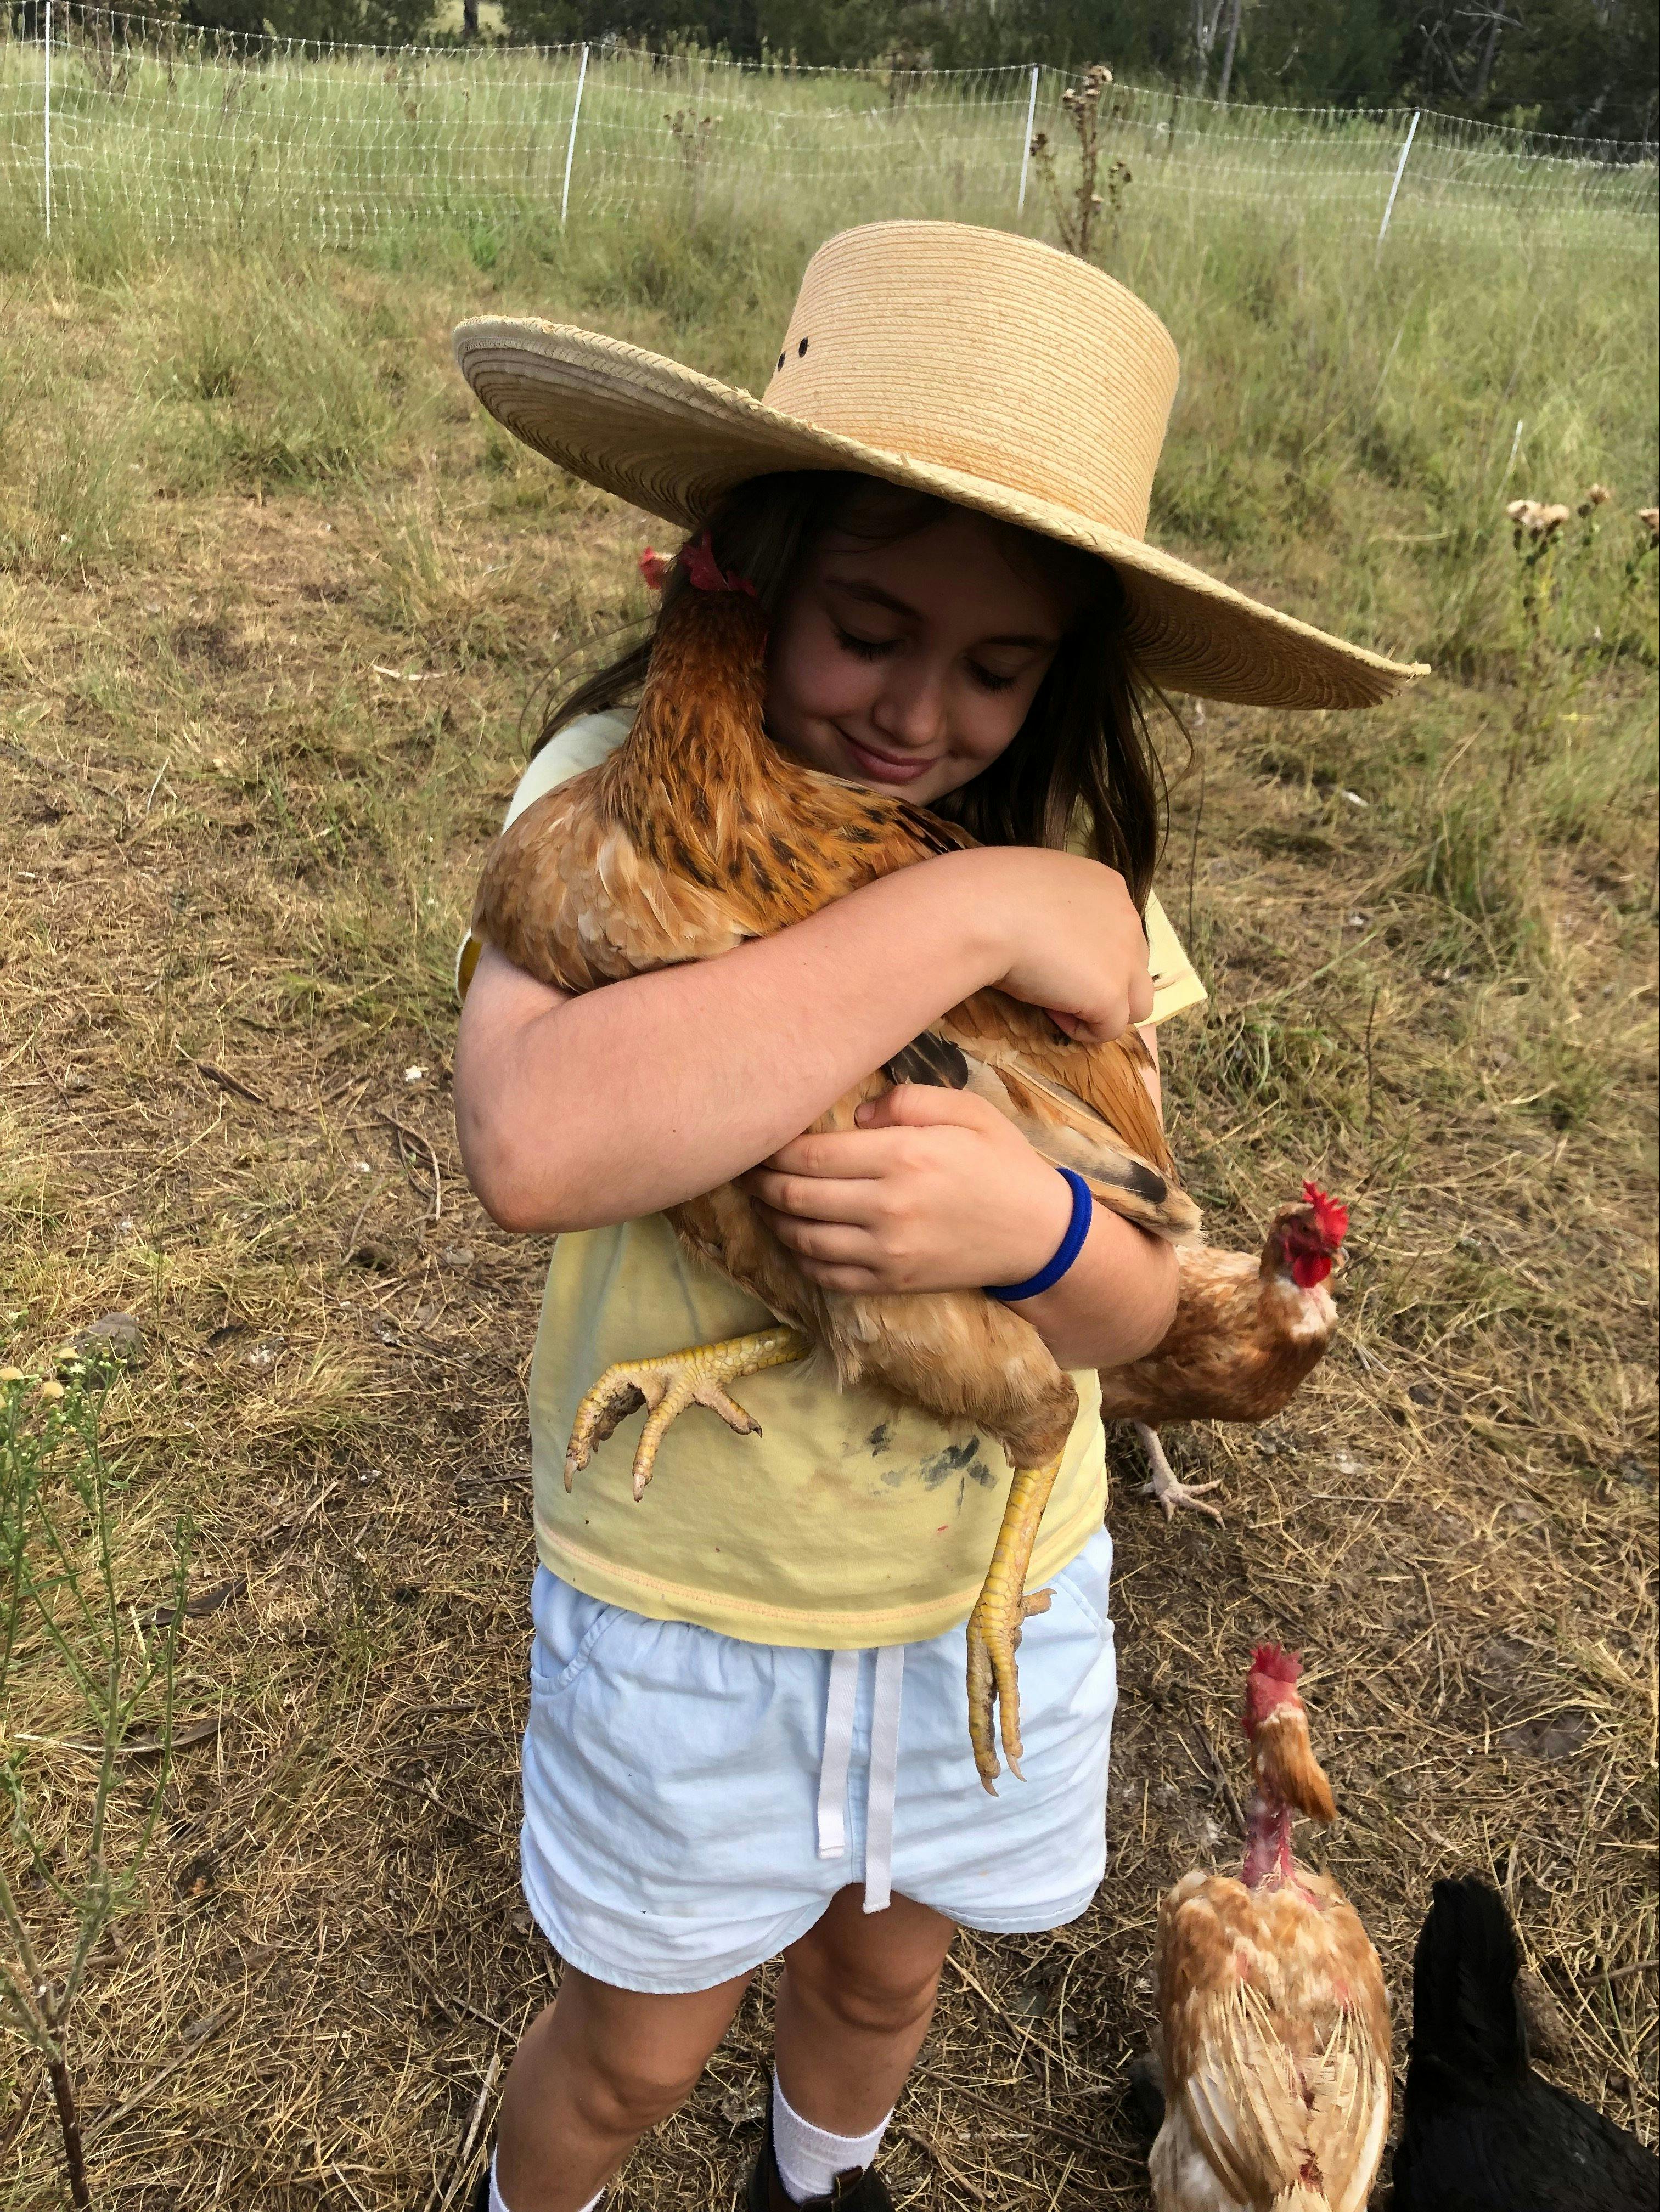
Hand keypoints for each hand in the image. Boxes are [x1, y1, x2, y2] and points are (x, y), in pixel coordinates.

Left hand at [739, 1084, 1073, 1295]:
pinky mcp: (892, 1282)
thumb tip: (854, 1118)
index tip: (760, 1137)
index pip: (810, 1154)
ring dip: (773, 1219)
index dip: (773, 1148)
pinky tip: (795, 1237)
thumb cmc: (1001, 1163)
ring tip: (765, 1200)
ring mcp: (887, 1251)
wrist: (1039, 1234)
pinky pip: (826, 1275)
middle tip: (747, 1167)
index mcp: (903, 1156)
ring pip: (802, 1238)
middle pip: (795, 1196)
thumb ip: (907, 1100)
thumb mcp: (967, 1110)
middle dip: (761, 1182)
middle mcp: (888, 1206)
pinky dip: (800, 1257)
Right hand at [948, 847, 1153, 1043]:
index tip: (1050, 954)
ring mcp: (1124, 959)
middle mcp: (1128, 920)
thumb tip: (1050, 933)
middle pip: (1134, 966)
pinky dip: (1082, 1029)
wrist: (984, 912)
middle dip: (1101, 980)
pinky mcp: (1110, 993)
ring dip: (1102, 1009)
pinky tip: (1050, 1013)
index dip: (1088, 951)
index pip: (1119, 931)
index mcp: (1109, 887)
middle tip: (1055, 981)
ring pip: (1137, 1002)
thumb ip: (1057, 907)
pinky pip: (1109, 1029)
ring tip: (1060, 1004)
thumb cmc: (992, 893)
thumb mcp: (1036, 888)